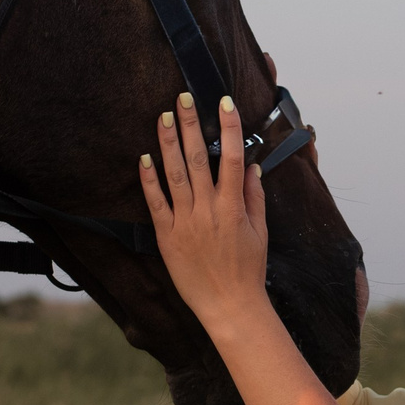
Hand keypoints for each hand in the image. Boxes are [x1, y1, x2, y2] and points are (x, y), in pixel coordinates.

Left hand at [141, 91, 269, 327]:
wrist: (229, 306)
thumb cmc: (248, 270)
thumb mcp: (260, 232)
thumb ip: (254, 197)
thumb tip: (251, 166)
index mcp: (233, 207)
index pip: (231, 158)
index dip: (228, 128)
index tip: (223, 103)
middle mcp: (208, 210)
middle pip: (198, 159)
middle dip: (191, 125)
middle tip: (183, 97)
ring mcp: (185, 222)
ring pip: (174, 175)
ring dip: (168, 143)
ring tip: (163, 117)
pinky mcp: (167, 237)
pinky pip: (156, 203)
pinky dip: (149, 180)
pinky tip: (144, 157)